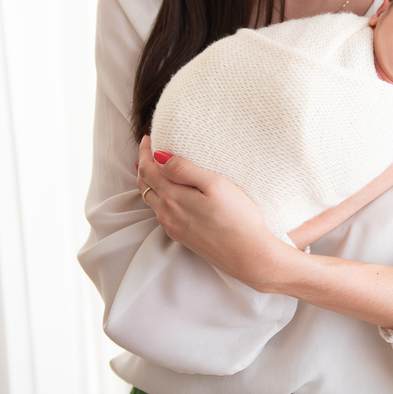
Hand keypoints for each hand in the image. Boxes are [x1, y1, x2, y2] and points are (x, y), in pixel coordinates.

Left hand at [136, 136, 297, 290]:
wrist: (248, 255)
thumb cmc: (238, 218)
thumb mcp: (215, 184)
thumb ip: (185, 170)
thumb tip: (160, 158)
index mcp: (172, 198)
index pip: (148, 170)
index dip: (145, 152)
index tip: (148, 138)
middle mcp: (167, 215)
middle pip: (145, 186)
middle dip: (144, 166)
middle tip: (149, 150)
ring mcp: (174, 228)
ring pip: (152, 201)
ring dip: (151, 183)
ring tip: (158, 168)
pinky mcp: (183, 237)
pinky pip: (162, 213)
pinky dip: (160, 198)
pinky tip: (172, 194)